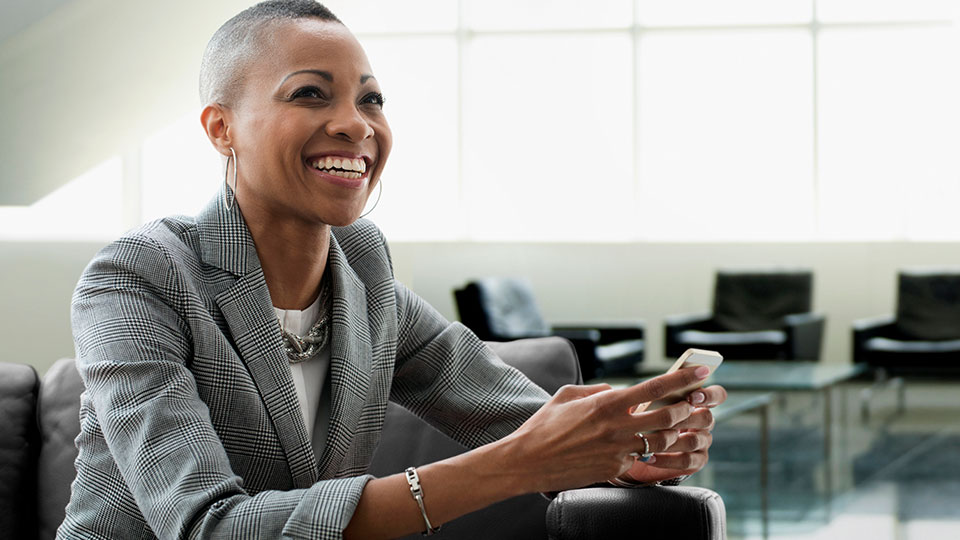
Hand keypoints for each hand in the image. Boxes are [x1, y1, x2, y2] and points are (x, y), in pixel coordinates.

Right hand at [501, 366, 712, 493]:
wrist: (527, 461)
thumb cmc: (544, 426)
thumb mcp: (568, 395)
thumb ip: (597, 390)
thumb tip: (617, 390)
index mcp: (607, 403)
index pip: (656, 388)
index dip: (683, 380)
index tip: (701, 373)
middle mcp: (617, 427)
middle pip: (669, 417)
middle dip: (684, 409)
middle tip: (688, 404)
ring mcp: (618, 450)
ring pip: (661, 440)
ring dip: (671, 432)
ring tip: (671, 426)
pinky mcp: (615, 469)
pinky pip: (640, 458)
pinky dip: (646, 451)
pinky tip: (641, 447)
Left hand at [620, 384, 727, 483]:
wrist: (633, 450)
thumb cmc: (643, 418)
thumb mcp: (650, 403)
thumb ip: (661, 393)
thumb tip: (663, 385)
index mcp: (698, 402)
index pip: (717, 395)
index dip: (710, 395)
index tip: (692, 397)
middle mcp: (704, 422)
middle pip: (707, 418)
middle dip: (686, 417)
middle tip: (667, 419)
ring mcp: (702, 442)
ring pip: (694, 440)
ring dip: (671, 439)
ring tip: (650, 438)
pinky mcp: (696, 462)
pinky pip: (687, 460)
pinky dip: (666, 459)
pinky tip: (649, 457)